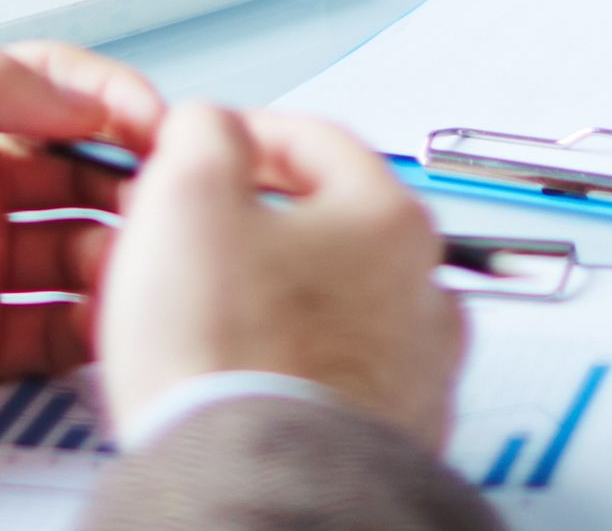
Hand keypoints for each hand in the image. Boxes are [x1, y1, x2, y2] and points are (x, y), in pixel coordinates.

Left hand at [0, 41, 163, 447]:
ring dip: (120, 258)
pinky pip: (49, 337)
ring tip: (145, 266)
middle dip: (133, 186)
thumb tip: (77, 87)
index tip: (159, 125)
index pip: (55, 96)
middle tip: (172, 203)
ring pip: (78, 257)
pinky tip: (111, 324)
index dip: (112, 105)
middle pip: (82, 178)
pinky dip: (89, 332)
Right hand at [97, 103, 464, 451]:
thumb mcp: (188, 195)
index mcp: (388, 217)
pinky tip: (236, 377)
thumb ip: (205, 132)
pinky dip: (286, 365)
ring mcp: (415, 371)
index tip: (197, 154)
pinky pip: (332, 375)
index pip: (312, 139)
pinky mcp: (390, 435)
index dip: (236, 136)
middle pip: (325, 225)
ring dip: (268, 298)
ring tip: (202, 318)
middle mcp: (424, 291)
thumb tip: (211, 126)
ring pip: (329, 304)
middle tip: (188, 240)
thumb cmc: (231, 359)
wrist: (253, 485)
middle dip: (248, 225)